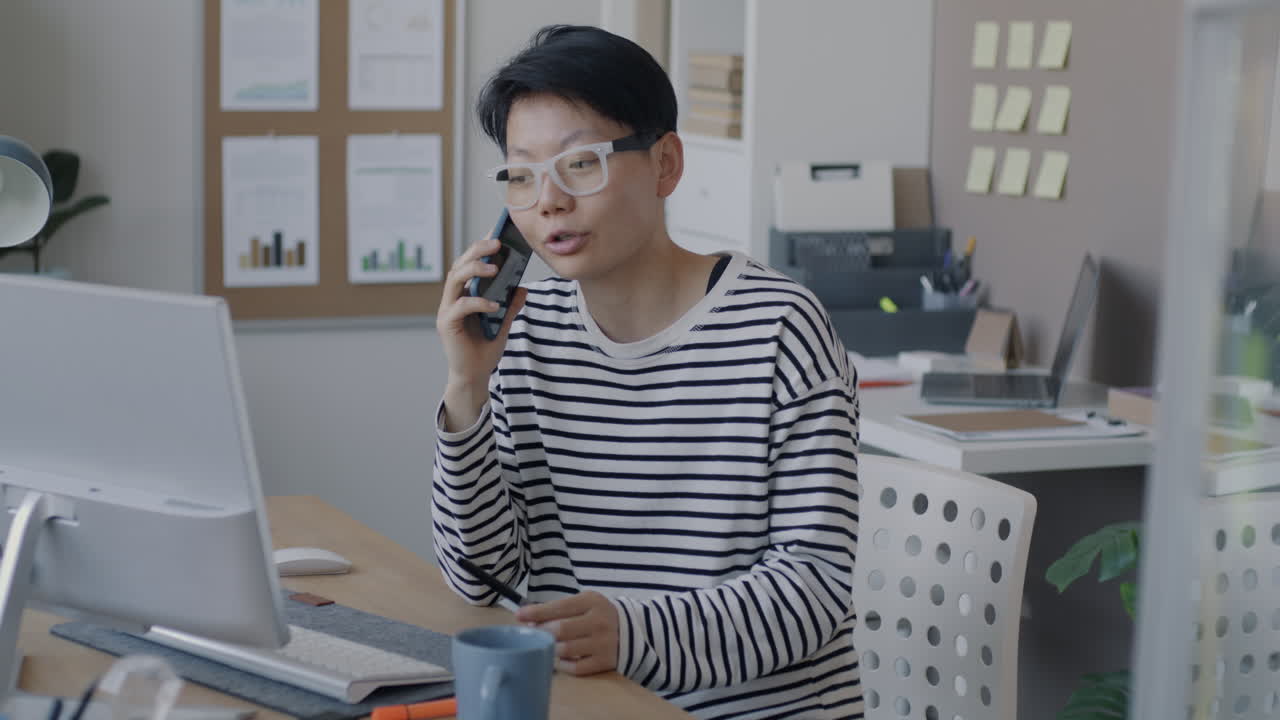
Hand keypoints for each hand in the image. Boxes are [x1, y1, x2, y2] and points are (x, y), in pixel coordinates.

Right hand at [437, 234, 527, 429]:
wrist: (475, 376)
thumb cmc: (485, 349)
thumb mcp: (504, 323)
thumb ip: (511, 306)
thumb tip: (522, 287)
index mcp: (464, 293)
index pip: (469, 263)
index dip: (480, 247)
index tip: (496, 234)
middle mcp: (452, 298)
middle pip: (459, 265)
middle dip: (477, 251)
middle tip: (497, 243)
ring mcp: (447, 310)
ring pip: (454, 279)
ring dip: (474, 270)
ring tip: (495, 268)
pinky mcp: (446, 324)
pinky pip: (460, 306)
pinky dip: (478, 302)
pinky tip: (495, 306)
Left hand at [516, 591, 618, 675]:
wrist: (631, 631)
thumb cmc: (597, 615)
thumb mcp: (583, 603)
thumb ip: (558, 609)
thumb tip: (527, 619)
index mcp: (592, 602)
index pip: (560, 606)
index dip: (537, 612)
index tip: (519, 616)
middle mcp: (599, 622)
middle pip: (561, 629)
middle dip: (541, 632)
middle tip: (532, 634)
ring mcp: (603, 643)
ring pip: (566, 649)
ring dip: (550, 648)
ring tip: (546, 645)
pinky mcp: (604, 662)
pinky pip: (575, 668)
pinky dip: (562, 664)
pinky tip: (559, 658)